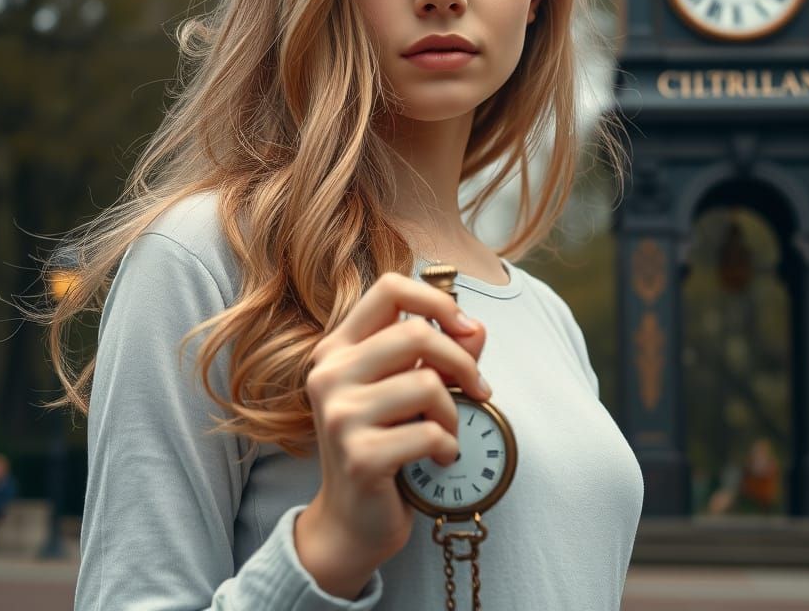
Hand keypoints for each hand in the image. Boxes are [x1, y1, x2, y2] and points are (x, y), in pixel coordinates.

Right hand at [296, 273, 489, 596]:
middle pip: (416, 332)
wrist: (350, 521)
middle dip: (462, 362)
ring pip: (427, 383)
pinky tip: (440, 457)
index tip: (465, 328)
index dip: (436, 300)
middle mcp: (330, 373)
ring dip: (454, 412)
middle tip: (478, 390)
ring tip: (448, 432)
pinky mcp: (359, 455)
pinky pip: (429, 432)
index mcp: (338, 348)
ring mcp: (340, 414)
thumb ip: (440, 355)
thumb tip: (476, 329)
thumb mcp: (408, 391)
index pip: (389, 288)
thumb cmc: (383, 445)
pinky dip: (448, 446)